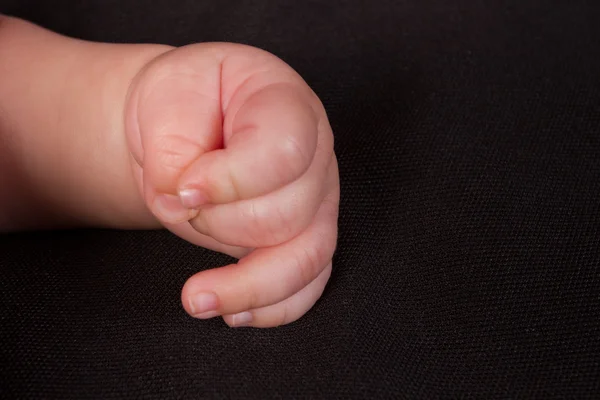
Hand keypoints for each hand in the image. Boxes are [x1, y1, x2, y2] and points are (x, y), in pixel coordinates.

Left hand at [125, 43, 338, 327]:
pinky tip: (234, 313)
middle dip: (221, 223)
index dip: (232, 182)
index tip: (184, 192)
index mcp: (287, 105)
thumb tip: (183, 205)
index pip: (284, 153)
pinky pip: (308, 284)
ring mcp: (317, 200)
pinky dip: (274, 307)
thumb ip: (174, 148)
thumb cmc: (186, 102)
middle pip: (287, 214)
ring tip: (196, 299)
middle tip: (181, 206)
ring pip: (305, 259)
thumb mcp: (167, 98)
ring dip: (247, 287)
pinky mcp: (306, 237)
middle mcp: (316, 155)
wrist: (191, 123)